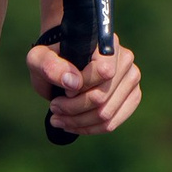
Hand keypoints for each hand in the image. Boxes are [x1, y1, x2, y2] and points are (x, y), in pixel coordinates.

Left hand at [26, 35, 141, 136]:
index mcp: (105, 43)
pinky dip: (90, 128)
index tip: (63, 90)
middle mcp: (125, 58)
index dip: (80, 88)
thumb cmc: (51, 59)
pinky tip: (74, 125)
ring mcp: (131, 78)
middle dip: (73, 109)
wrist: (63, 64)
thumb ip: (50, 65)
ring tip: (59, 118)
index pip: (104, 72)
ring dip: (79, 122)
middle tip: (54, 108)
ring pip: (107, 114)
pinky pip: (113, 123)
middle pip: (102, 97)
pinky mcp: (132, 96)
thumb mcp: (39, 59)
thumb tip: (73, 82)